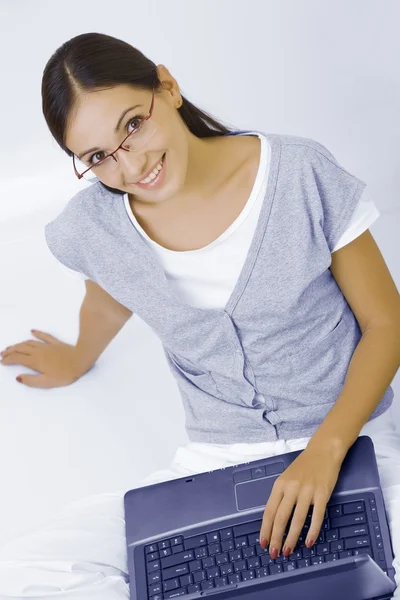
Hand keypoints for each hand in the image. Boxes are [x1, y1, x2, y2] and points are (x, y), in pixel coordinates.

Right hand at [0, 329, 88, 388]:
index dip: (8, 359)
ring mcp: (47, 346)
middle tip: (3, 353)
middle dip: (10, 351)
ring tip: (12, 346)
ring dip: (19, 344)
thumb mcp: (47, 382)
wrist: (80, 360)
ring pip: (29, 342)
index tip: (2, 361)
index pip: (17, 358)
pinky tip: (32, 331)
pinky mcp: (56, 343)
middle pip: (20, 348)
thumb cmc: (64, 374)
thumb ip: (31, 380)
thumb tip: (18, 377)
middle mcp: (38, 351)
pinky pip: (44, 336)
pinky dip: (37, 333)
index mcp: (35, 361)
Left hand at [259, 445, 343, 559]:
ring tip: (288, 551)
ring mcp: (307, 491)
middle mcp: (292, 488)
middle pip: (280, 518)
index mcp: (280, 485)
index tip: (262, 543)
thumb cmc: (304, 466)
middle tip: (273, 553)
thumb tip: (274, 520)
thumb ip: (281, 496)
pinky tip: (308, 542)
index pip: (269, 511)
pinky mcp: (322, 494)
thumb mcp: (287, 478)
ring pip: (297, 519)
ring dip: (292, 538)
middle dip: (276, 538)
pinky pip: (317, 516)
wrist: (323, 451)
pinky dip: (312, 531)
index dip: (265, 529)